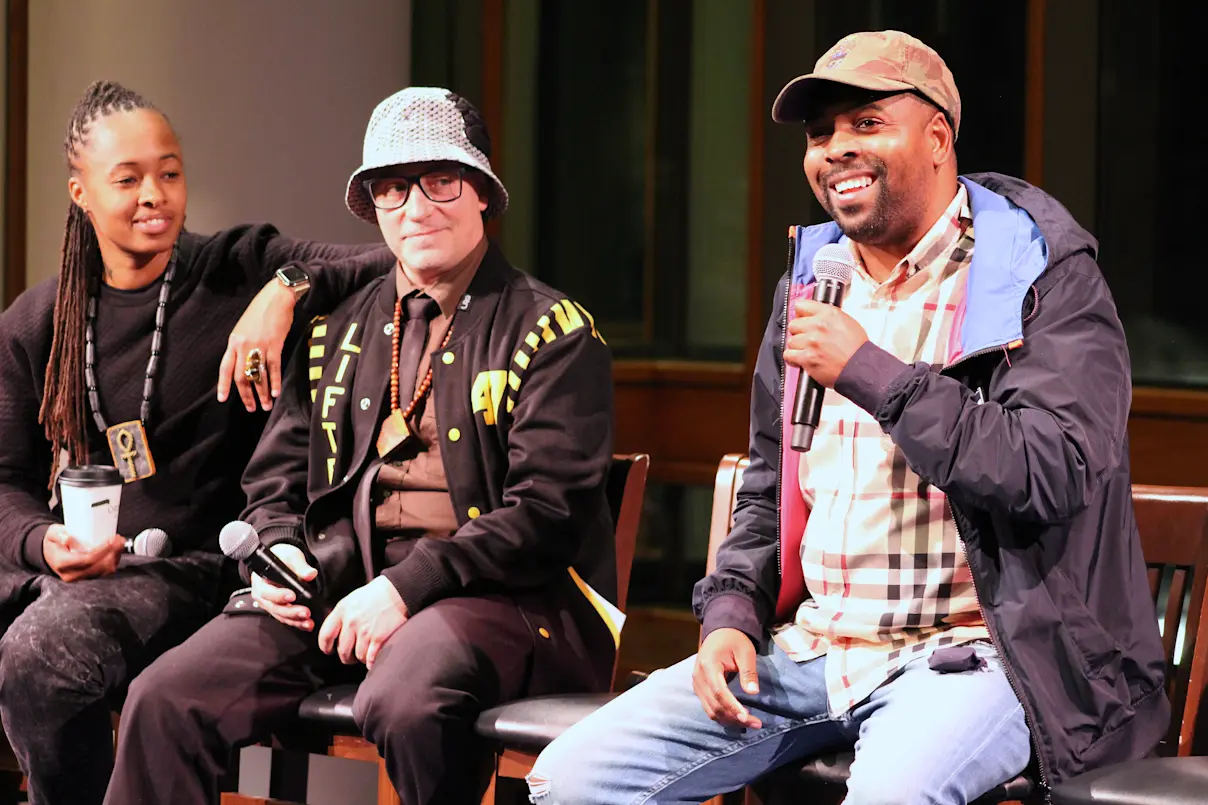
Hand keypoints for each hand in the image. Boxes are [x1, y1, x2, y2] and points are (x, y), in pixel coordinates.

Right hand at [42, 525, 123, 581]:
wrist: (52, 554)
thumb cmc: (54, 542)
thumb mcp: (52, 534)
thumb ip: (58, 534)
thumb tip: (67, 538)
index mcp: (62, 564)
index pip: (86, 560)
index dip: (101, 551)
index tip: (110, 540)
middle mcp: (72, 574)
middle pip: (98, 567)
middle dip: (112, 553)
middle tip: (119, 539)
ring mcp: (81, 577)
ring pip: (104, 570)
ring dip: (115, 556)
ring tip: (120, 542)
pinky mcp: (89, 577)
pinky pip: (105, 571)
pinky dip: (113, 560)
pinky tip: (117, 549)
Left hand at [217, 281, 295, 411]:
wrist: (277, 297)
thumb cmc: (262, 310)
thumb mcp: (244, 327)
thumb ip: (242, 344)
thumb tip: (244, 362)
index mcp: (234, 341)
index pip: (225, 367)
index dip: (223, 385)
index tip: (223, 398)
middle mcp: (243, 345)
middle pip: (241, 376)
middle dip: (246, 395)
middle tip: (251, 408)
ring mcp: (259, 346)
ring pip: (258, 375)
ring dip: (262, 393)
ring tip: (266, 406)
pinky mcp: (274, 345)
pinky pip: (273, 368)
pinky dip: (275, 382)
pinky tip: (276, 393)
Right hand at [250, 544, 318, 630]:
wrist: (281, 560)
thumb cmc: (282, 557)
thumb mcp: (291, 556)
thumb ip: (300, 565)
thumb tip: (310, 574)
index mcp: (260, 581)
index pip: (267, 591)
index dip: (279, 595)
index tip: (292, 596)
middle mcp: (262, 596)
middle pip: (274, 607)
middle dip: (290, 612)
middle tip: (305, 612)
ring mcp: (269, 604)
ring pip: (280, 616)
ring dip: (295, 620)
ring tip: (308, 622)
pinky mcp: (278, 610)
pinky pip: (286, 619)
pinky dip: (297, 623)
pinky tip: (307, 625)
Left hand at [318, 577, 408, 668]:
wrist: (399, 591)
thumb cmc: (376, 594)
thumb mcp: (352, 599)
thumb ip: (342, 616)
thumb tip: (335, 633)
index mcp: (342, 610)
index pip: (325, 635)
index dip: (326, 647)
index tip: (329, 650)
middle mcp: (352, 622)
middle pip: (342, 651)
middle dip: (346, 657)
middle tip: (351, 656)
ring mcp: (365, 631)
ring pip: (358, 656)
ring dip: (362, 657)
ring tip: (368, 651)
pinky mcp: (379, 639)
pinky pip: (371, 659)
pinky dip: (372, 662)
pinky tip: (374, 657)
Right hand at [692, 628, 762, 728]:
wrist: (720, 632)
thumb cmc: (734, 640)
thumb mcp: (746, 652)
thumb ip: (748, 672)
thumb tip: (753, 692)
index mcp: (708, 665)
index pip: (719, 692)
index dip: (733, 707)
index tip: (747, 718)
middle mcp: (698, 676)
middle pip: (714, 705)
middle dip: (735, 718)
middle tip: (756, 724)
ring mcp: (696, 683)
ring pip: (710, 710)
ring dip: (729, 720)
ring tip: (749, 723)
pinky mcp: (699, 688)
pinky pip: (709, 707)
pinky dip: (723, 715)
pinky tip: (737, 717)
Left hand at [784, 299, 868, 388]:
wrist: (861, 367)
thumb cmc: (857, 348)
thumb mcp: (846, 322)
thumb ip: (827, 317)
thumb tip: (814, 316)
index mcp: (828, 314)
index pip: (801, 306)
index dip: (801, 314)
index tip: (802, 319)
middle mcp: (818, 326)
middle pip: (793, 324)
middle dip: (799, 332)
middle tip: (807, 339)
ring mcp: (811, 342)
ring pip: (791, 341)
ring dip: (797, 347)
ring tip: (808, 351)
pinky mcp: (807, 358)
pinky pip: (788, 355)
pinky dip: (793, 359)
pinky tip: (801, 360)